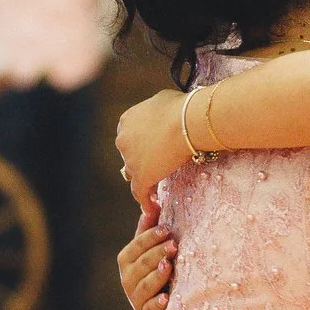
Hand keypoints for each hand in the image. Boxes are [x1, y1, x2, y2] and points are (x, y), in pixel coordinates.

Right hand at [118, 205, 176, 309]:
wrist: (169, 300)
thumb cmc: (161, 267)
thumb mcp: (155, 248)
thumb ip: (150, 230)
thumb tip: (153, 202)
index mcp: (127, 260)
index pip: (136, 246)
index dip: (149, 237)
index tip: (166, 229)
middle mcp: (127, 279)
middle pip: (141, 265)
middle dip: (157, 254)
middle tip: (174, 245)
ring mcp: (136, 299)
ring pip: (145, 286)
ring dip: (157, 276)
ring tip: (169, 266)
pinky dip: (157, 304)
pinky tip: (167, 298)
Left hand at [119, 88, 195, 203]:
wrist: (187, 122)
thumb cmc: (180, 108)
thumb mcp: (161, 101)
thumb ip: (155, 112)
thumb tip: (161, 113)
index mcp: (125, 121)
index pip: (129, 136)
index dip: (140, 144)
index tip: (150, 149)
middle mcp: (123, 140)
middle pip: (129, 155)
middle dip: (141, 159)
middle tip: (157, 164)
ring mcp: (130, 160)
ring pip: (134, 173)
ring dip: (145, 177)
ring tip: (155, 187)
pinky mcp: (141, 176)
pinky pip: (139, 192)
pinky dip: (144, 200)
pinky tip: (150, 207)